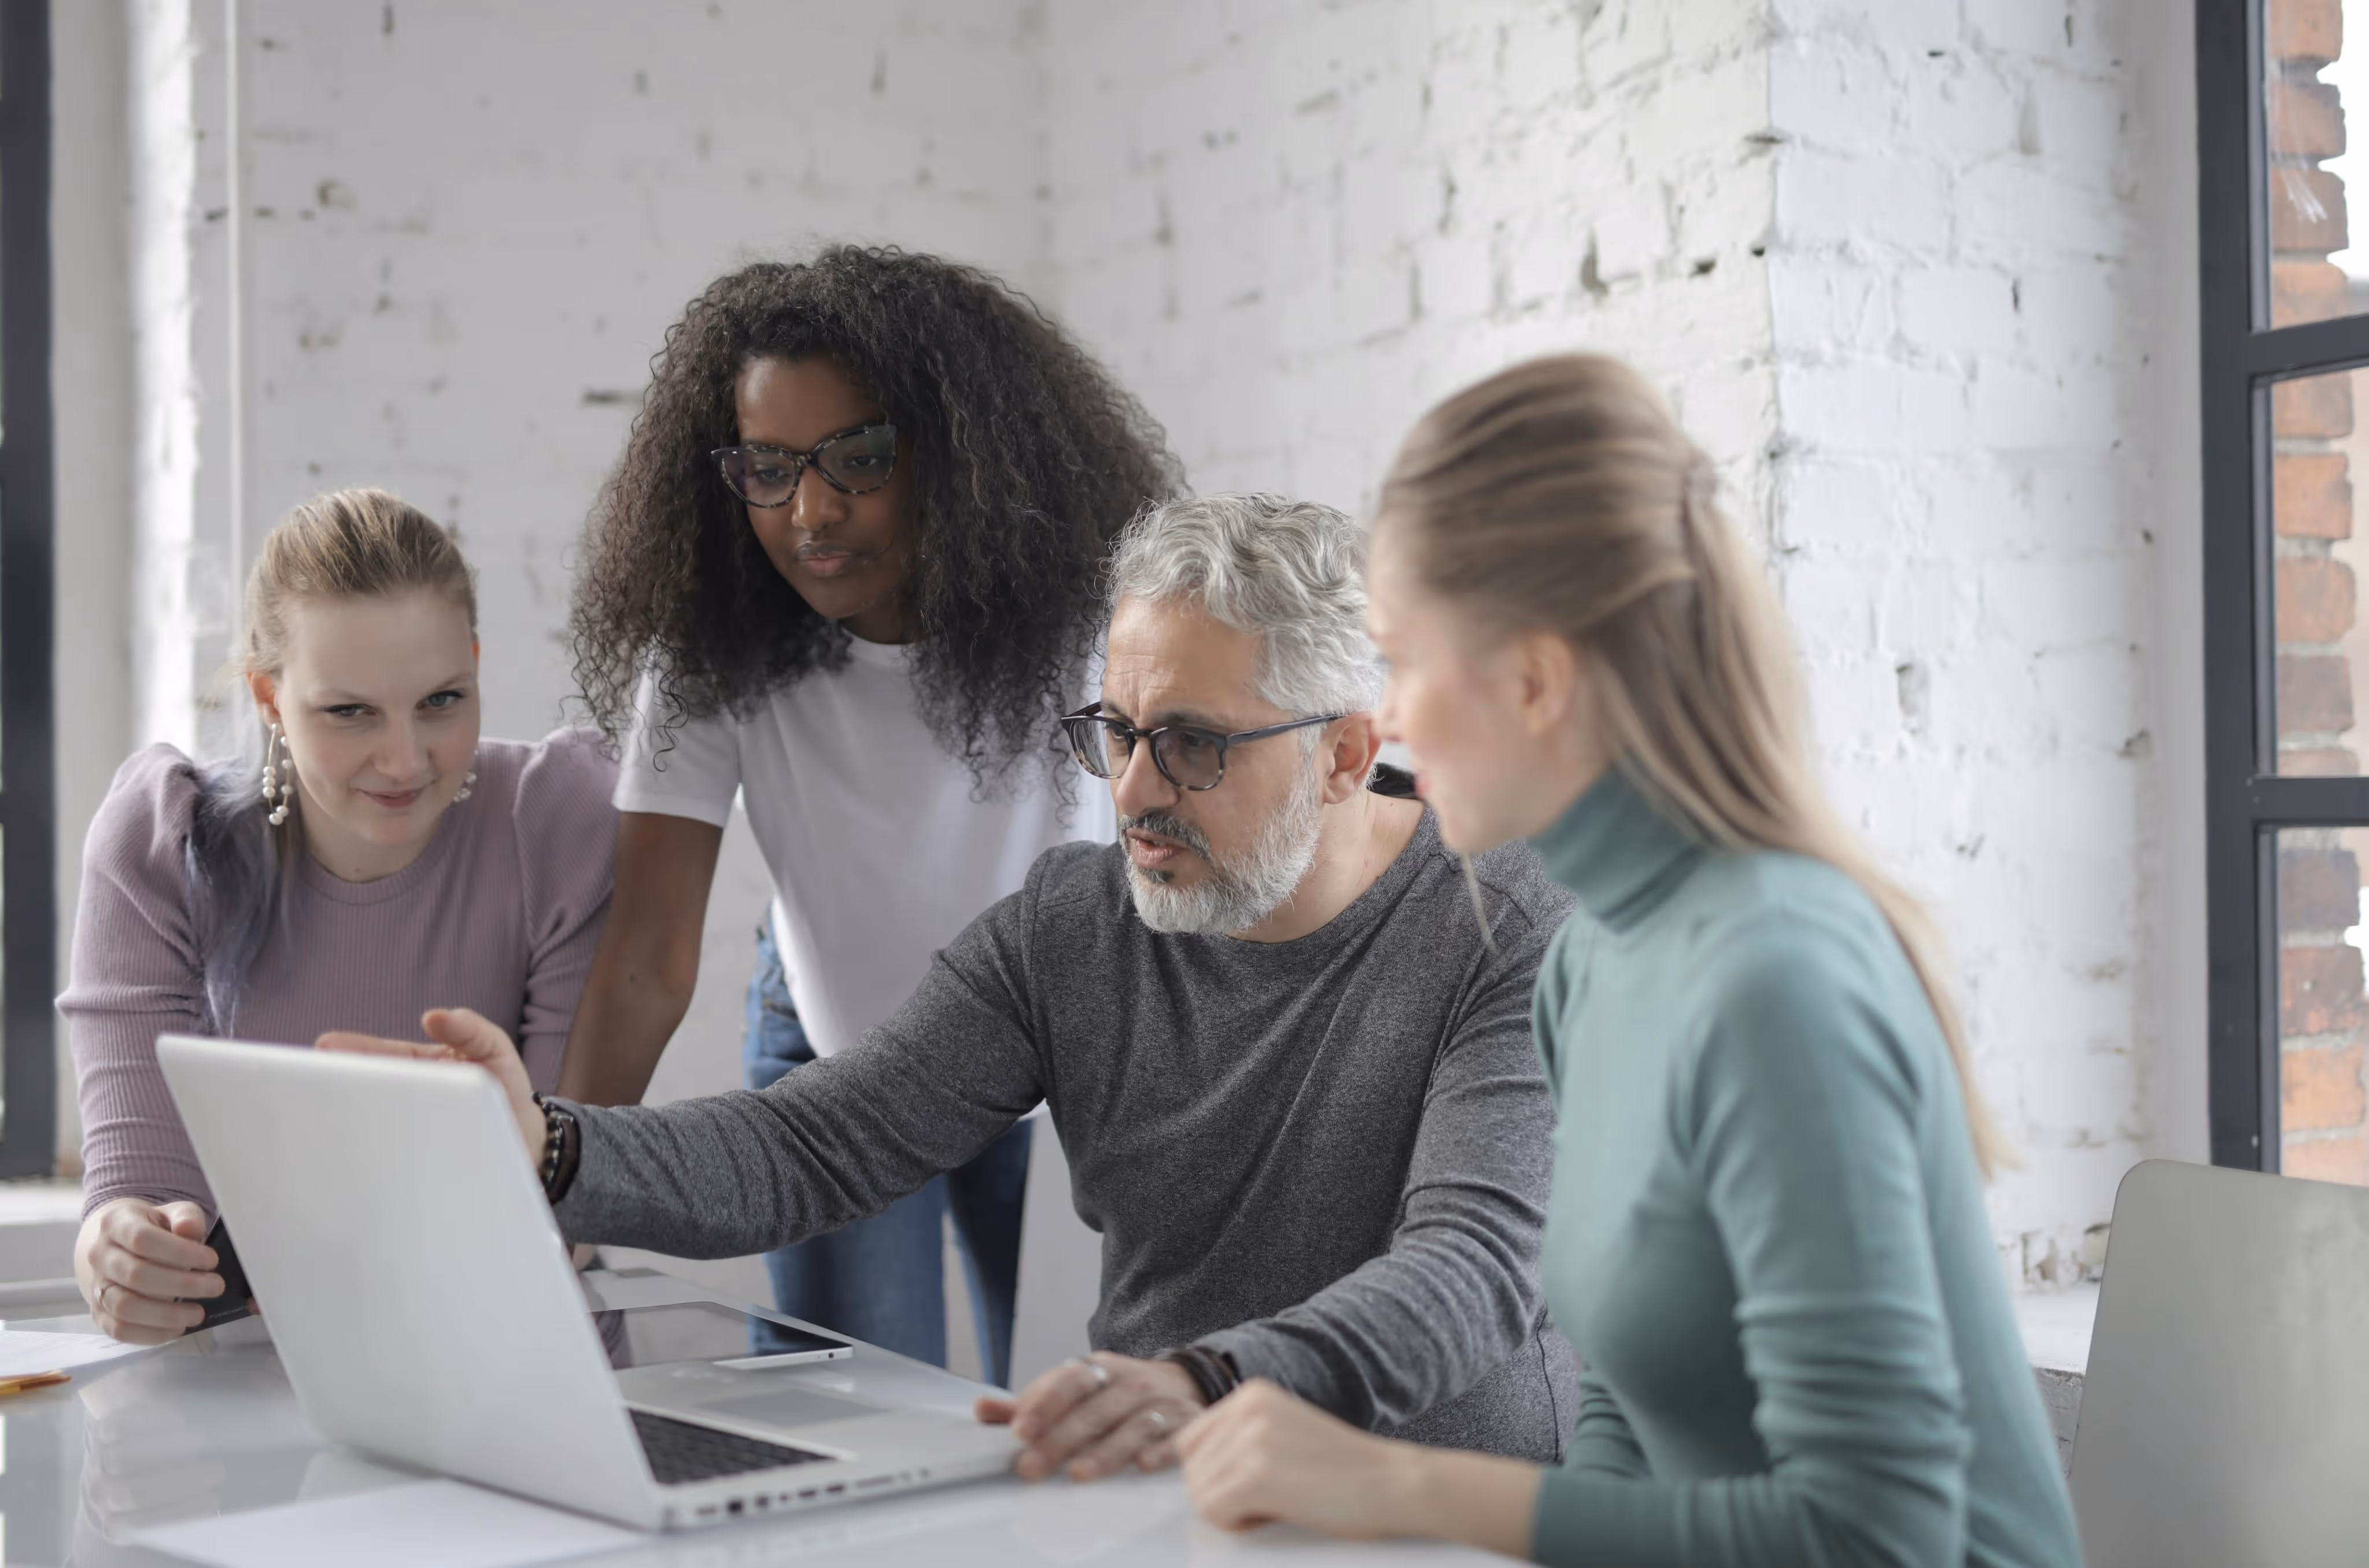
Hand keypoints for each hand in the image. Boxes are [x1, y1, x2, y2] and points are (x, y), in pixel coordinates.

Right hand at [74, 1198, 222, 1344]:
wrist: (114, 1244)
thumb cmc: (151, 1228)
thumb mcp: (171, 1212)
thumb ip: (185, 1217)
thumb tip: (190, 1229)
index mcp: (116, 1223)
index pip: (142, 1239)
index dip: (179, 1252)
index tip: (211, 1260)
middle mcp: (99, 1256)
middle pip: (136, 1275)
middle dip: (182, 1284)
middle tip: (215, 1287)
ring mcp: (95, 1286)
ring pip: (124, 1306)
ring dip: (166, 1315)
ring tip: (198, 1313)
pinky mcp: (99, 1312)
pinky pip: (119, 1329)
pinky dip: (150, 1334)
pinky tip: (177, 1328)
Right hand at [317, 1007, 544, 1169]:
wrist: (528, 1140)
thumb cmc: (503, 1089)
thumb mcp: (493, 1048)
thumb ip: (470, 1028)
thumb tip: (434, 1015)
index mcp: (416, 1067)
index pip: (379, 1055)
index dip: (353, 1050)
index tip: (326, 1047)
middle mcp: (407, 1097)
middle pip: (368, 1087)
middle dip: (338, 1080)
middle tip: (309, 1075)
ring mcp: (410, 1127)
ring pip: (374, 1119)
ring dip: (353, 1113)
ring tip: (324, 1108)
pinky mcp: (419, 1157)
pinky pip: (394, 1150)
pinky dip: (378, 1146)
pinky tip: (361, 1146)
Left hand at [974, 1353, 1203, 1481]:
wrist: (1182, 1383)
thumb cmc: (1115, 1394)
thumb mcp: (1076, 1389)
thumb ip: (1032, 1403)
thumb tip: (982, 1410)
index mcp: (1100, 1369)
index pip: (1069, 1381)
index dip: (1044, 1404)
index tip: (1019, 1430)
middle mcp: (1131, 1383)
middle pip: (1095, 1410)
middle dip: (1061, 1439)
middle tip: (1032, 1466)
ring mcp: (1160, 1404)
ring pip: (1132, 1426)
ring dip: (1106, 1451)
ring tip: (1078, 1473)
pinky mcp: (1186, 1426)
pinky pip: (1174, 1439)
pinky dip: (1159, 1452)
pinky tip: (1141, 1466)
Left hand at [1178, 1380, 1421, 1537]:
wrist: (1394, 1485)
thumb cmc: (1345, 1472)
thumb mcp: (1284, 1434)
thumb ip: (1241, 1439)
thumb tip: (1194, 1471)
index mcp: (1252, 1394)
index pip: (1190, 1441)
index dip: (1215, 1474)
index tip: (1256, 1484)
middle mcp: (1247, 1407)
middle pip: (1191, 1469)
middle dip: (1222, 1494)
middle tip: (1273, 1498)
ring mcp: (1252, 1438)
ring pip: (1199, 1493)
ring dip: (1232, 1511)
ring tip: (1280, 1503)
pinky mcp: (1258, 1474)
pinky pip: (1212, 1511)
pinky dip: (1239, 1525)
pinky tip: (1277, 1514)